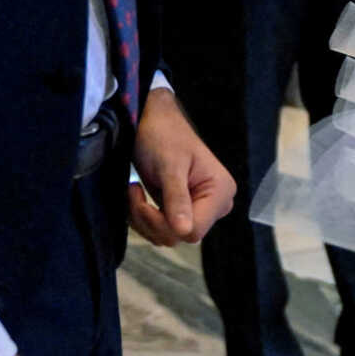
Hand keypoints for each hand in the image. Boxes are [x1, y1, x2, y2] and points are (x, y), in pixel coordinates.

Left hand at [127, 87, 234, 244]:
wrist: (152, 119)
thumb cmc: (163, 134)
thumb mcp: (169, 166)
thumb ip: (177, 200)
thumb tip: (185, 232)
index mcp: (220, 191)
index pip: (193, 230)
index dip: (163, 222)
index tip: (140, 196)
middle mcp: (216, 203)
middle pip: (181, 236)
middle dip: (150, 219)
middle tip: (134, 191)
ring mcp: (200, 207)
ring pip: (169, 236)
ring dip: (144, 219)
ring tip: (134, 190)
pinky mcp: (184, 208)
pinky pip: (164, 228)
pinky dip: (145, 217)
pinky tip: (138, 195)